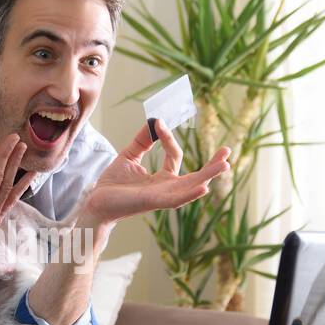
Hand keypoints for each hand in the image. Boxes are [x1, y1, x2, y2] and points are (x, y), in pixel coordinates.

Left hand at [78, 119, 230, 226]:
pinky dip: (190, 194)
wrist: (96, 201)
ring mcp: (162, 196)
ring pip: (190, 187)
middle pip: (195, 176)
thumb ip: (143, 141)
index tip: (158, 122)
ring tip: (225, 166)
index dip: (169, 137)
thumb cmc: (112, 184)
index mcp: (162, 178)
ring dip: (208, 176)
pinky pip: (175, 199)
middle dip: (212, 165)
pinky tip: (204, 187)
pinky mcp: (153, 202)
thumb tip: (154, 123)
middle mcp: (166, 188)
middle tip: (228, 152)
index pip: (175, 155)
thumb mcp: (129, 156)